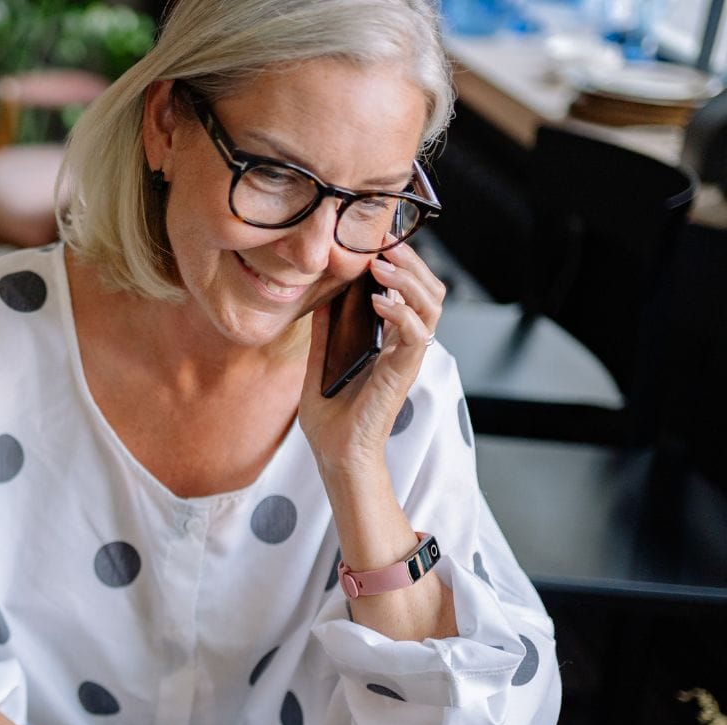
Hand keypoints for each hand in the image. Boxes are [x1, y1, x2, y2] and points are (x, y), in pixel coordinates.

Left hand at [299, 241, 445, 474]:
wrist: (336, 455)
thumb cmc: (331, 420)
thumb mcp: (320, 365)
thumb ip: (325, 333)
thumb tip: (320, 299)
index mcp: (389, 343)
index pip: (409, 293)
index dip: (399, 264)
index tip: (374, 242)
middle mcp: (404, 347)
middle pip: (429, 292)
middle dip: (411, 262)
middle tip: (383, 241)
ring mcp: (407, 359)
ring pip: (431, 306)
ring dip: (409, 279)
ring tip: (382, 264)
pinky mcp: (403, 372)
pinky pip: (415, 333)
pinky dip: (401, 311)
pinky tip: (378, 301)